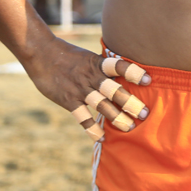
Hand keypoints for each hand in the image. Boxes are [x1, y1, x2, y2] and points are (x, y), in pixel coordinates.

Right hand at [24, 36, 150, 143]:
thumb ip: (104, 68)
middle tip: (145, 114)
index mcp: (98, 64)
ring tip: (130, 128)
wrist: (42, 53)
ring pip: (101, 106)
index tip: (148, 80)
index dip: (134, 72)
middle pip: (114, 91)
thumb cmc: (70, 55)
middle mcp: (91, 77)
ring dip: (117, 117)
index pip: (119, 66)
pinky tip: (101, 137)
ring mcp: (80, 90)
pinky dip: (91, 128)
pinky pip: (82, 117)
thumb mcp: (90, 57)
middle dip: (130, 103)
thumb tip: (125, 75)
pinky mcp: (68, 100)